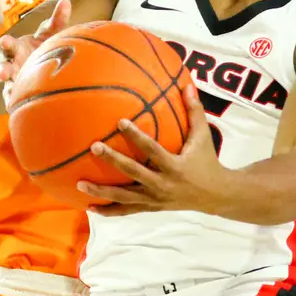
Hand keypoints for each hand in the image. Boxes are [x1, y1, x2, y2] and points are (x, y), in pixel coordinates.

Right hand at [0, 0, 72, 109]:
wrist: (42, 62)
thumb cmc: (44, 44)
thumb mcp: (50, 32)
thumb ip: (57, 19)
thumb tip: (66, 1)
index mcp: (18, 47)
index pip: (10, 44)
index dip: (7, 43)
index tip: (4, 41)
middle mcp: (12, 62)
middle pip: (4, 66)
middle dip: (2, 69)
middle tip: (2, 73)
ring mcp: (14, 78)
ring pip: (7, 84)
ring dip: (7, 90)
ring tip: (8, 99)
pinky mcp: (18, 90)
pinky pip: (12, 97)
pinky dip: (11, 102)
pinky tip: (13, 109)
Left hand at [81, 85, 224, 215]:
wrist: (215, 195)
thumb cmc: (207, 161)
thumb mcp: (203, 137)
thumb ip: (194, 111)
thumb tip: (187, 84)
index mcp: (175, 166)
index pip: (152, 149)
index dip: (136, 136)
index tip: (120, 121)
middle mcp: (163, 184)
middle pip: (133, 172)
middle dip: (113, 160)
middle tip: (94, 147)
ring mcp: (155, 199)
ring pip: (124, 197)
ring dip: (101, 192)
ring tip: (79, 184)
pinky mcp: (151, 208)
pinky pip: (126, 211)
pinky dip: (108, 211)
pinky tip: (89, 207)